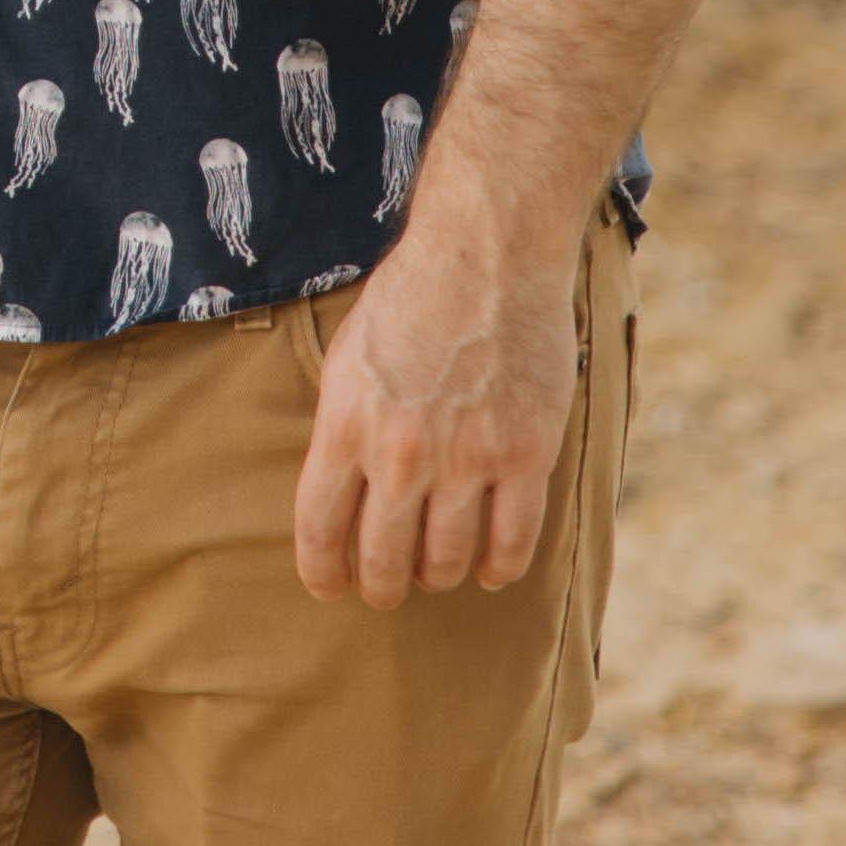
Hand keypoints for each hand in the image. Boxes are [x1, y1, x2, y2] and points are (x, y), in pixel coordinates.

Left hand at [289, 208, 579, 608]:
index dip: (323, 571)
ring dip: (438, 576)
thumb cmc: (410, 297)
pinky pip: (513, 543)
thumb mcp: (347, 358)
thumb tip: (339, 492)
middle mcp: (400, 453)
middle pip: (383, 559)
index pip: (320, 529)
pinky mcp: (525, 454)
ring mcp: (466, 458)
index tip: (329, 587)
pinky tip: (491, 570)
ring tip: (436, 572)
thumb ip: (343, 428)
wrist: (486, 255)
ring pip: (446, 560)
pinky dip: (499, 568)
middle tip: (385, 590)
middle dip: (380, 587)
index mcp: (345, 425)